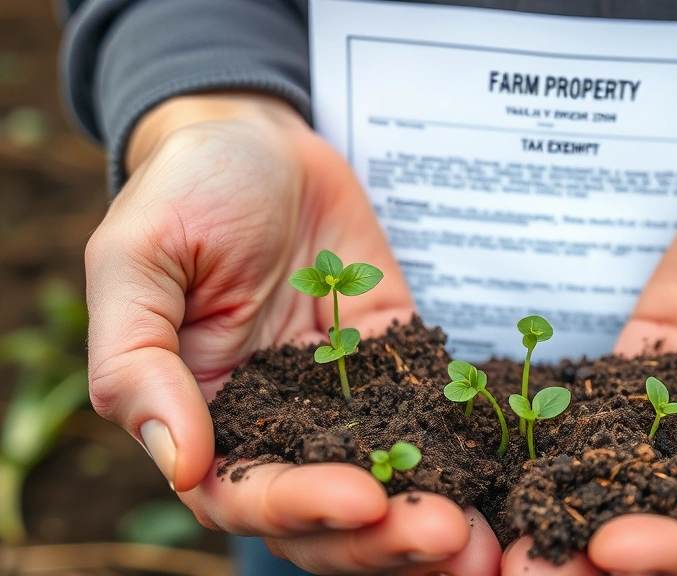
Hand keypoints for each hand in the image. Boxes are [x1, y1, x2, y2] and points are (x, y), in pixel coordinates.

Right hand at [85, 94, 500, 574]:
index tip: (362, 500)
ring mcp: (344, 399)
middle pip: (327, 516)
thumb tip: (181, 464)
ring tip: (480, 539)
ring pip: (386, 484)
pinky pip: (432, 415)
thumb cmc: (184, 193)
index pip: (247, 495)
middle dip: (382, 538)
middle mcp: (277, 425)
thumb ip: (139, 362)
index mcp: (205, 417)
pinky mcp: (398, 362)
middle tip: (444, 535)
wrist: (260, 144)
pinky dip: (463, 454)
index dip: (300, 509)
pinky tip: (501, 476)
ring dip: (429, 516)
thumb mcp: (136, 260)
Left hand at [502, 135, 676, 574]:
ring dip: (568, 499)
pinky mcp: (651, 352)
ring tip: (507, 527)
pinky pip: (603, 394)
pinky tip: (507, 445)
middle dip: (606, 543)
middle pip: (674, 515)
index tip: (616, 551)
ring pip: (626, 465)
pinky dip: (559, 422)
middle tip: (533, 569)